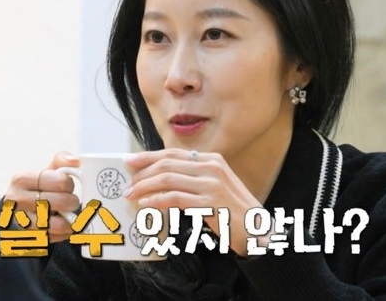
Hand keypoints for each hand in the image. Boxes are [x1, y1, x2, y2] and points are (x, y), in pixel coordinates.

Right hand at [4, 151, 79, 242]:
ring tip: (69, 214)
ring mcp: (21, 221)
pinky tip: (63, 225)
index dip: (69, 184)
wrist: (20, 209)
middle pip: (60, 202)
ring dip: (70, 219)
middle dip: (72, 201)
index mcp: (21, 179)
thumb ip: (61, 160)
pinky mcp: (28, 238)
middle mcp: (17, 200)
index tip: (68, 185)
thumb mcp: (47, 170)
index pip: (59, 181)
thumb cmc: (39, 187)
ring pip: (58, 224)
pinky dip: (64, 232)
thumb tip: (75, 161)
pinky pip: (56, 238)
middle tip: (71, 201)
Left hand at [124, 148, 261, 255]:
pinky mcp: (209, 203)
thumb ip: (193, 178)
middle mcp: (212, 167)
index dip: (148, 157)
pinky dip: (156, 200)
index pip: (172, 153)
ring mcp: (211, 184)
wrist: (259, 231)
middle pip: (166, 164)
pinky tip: (146, 204)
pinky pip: (175, 198)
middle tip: (126, 184)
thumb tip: (160, 178)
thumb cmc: (234, 211)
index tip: (129, 162)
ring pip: (167, 179)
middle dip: (142, 173)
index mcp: (212, 159)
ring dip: (144, 187)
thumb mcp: (216, 186)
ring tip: (131, 195)